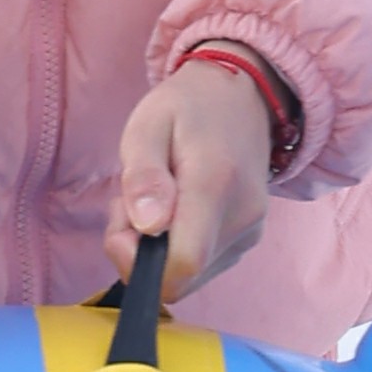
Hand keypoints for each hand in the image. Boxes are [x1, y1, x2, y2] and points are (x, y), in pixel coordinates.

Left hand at [107, 59, 271, 302]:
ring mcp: (250, 232)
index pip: (183, 264)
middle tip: (133, 202)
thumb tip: (148, 227)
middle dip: (142, 254)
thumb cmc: (187, 107)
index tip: (121, 227)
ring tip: (156, 198)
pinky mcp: (249, 239)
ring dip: (158, 250)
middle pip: (182, 275)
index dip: (140, 264)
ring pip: (190, 275)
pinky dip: (178, 247)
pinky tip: (175, 208)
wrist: (241, 96)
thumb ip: (144, 175)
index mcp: (214, 185)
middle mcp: (242, 217)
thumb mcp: (148, 125)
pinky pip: (203, 266)